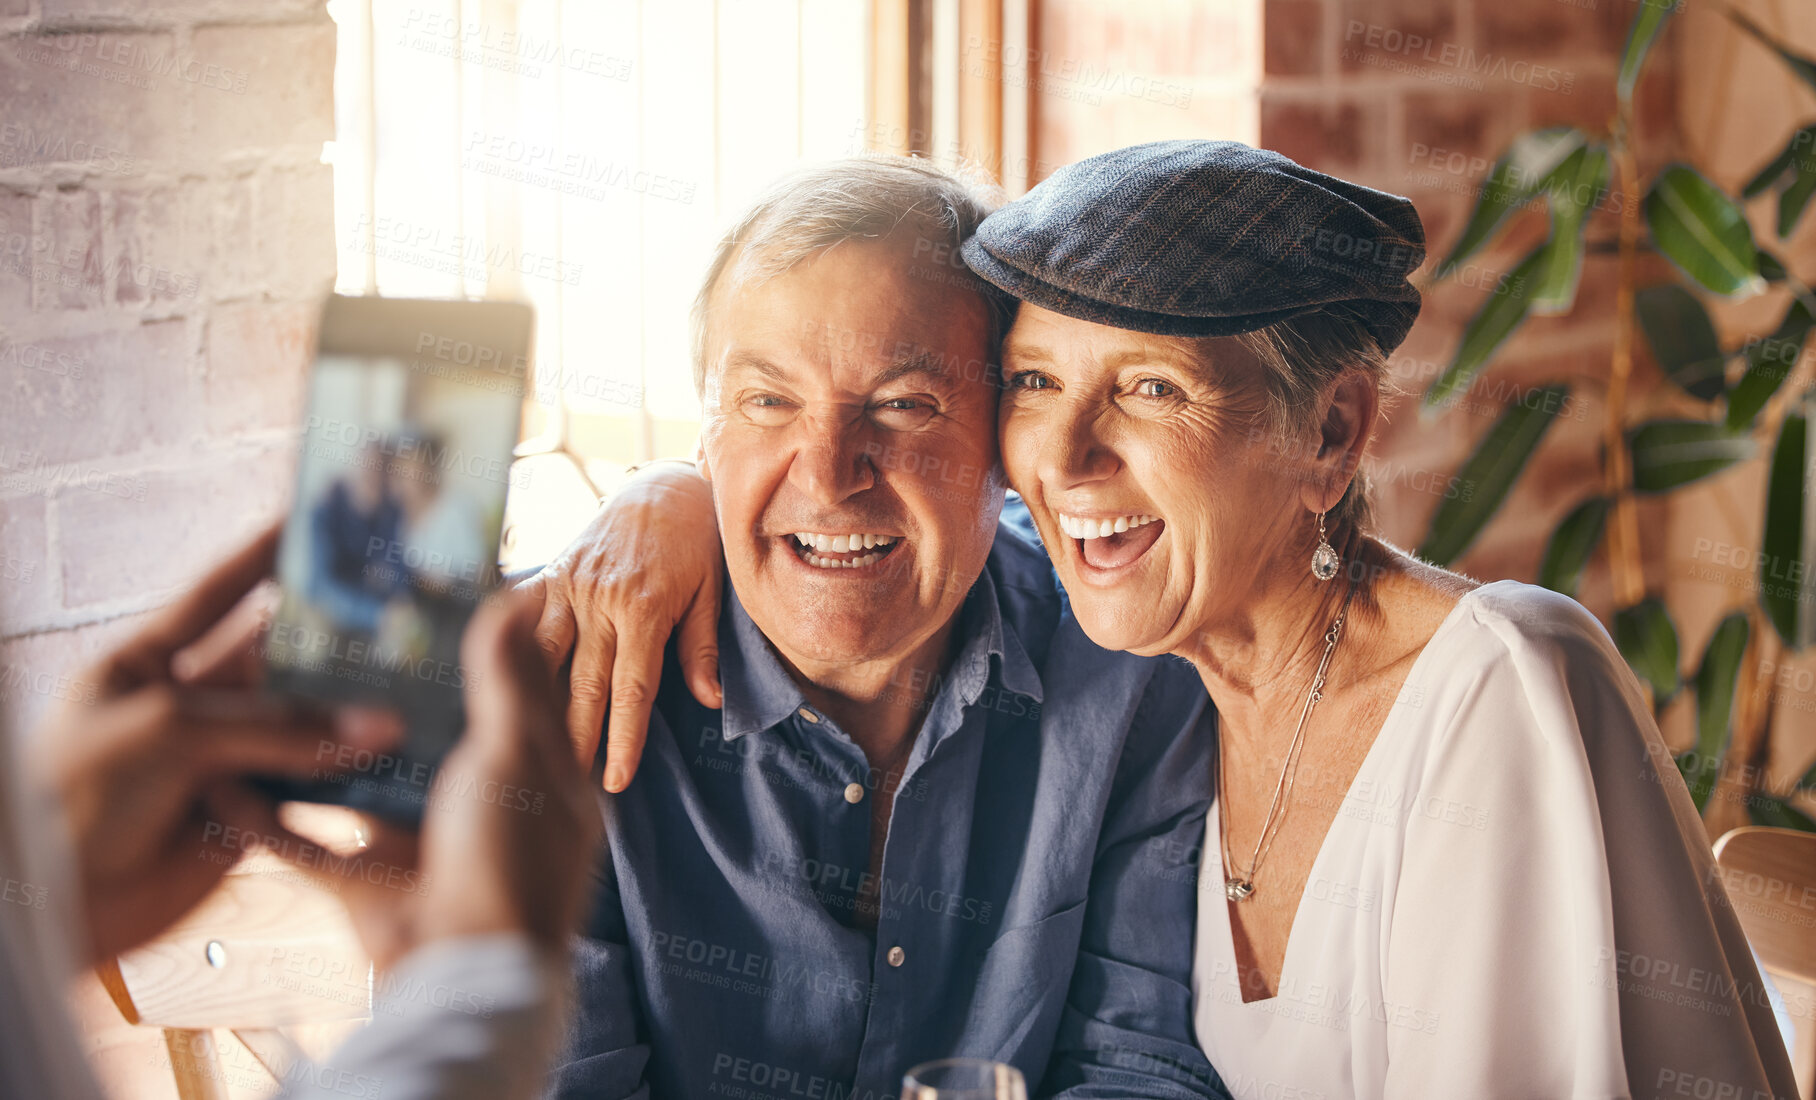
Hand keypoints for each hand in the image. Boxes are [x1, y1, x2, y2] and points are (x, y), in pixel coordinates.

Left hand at [27, 522, 402, 963]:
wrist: (50, 907)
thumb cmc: (78, 795)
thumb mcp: (173, 731)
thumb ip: (279, 727)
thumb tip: (382, 727)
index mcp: (147, 661)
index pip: (218, 592)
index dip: (266, 553)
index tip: (320, 516)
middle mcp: (188, 704)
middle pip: (275, 659)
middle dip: (333, 637)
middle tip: (402, 608)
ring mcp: (217, 761)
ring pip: (301, 727)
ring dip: (352, 713)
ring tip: (421, 682)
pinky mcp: (243, 818)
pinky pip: (307, 792)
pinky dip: (348, 782)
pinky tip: (399, 762)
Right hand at [255, 593, 602, 969]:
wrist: (464, 977)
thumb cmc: (509, 862)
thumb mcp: (512, 754)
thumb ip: (505, 680)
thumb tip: (518, 596)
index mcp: (536, 774)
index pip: (513, 691)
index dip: (481, 643)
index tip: (435, 595)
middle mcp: (481, 808)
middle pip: (428, 735)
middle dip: (384, 692)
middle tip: (336, 635)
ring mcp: (424, 847)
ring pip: (364, 786)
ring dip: (320, 749)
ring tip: (276, 693)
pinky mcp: (370, 887)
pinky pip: (312, 846)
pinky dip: (272, 819)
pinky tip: (229, 782)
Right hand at [518, 461, 722, 791]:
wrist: (662, 483)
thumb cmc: (696, 540)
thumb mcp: (712, 589)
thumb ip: (702, 646)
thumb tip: (710, 701)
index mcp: (647, 606)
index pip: (632, 688)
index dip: (623, 739)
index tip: (616, 782)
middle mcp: (602, 598)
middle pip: (583, 683)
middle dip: (575, 738)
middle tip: (564, 790)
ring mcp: (571, 585)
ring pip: (546, 657)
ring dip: (537, 706)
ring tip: (531, 753)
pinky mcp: (551, 574)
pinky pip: (528, 622)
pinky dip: (515, 657)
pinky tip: (503, 694)